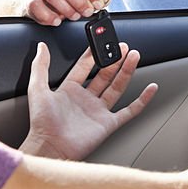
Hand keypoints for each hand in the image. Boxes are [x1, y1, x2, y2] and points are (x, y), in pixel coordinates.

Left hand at [20, 42, 157, 159]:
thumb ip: (40, 66)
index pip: (84, 67)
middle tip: (122, 47)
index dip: (93, 53)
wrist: (51, 148)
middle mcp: (86, 99)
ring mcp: (98, 111)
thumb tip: (41, 47)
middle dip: (114, 60)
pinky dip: (142, 100)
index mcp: (69, 90)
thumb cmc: (42, 123)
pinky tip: (150, 88)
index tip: (100, 41)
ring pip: (117, 87)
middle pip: (104, 74)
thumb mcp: (37, 89)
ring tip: (134, 56)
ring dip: (126, 71)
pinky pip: (129, 110)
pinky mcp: (108, 124)